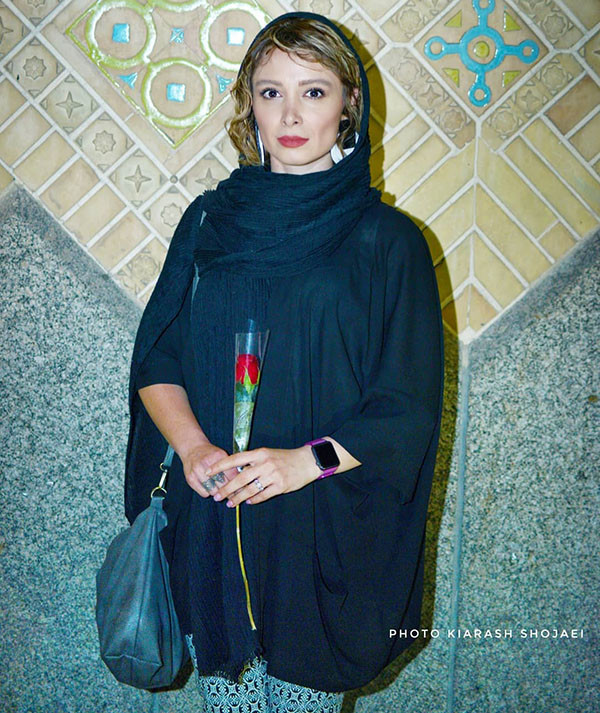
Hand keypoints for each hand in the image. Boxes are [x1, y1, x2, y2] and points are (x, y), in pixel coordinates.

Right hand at [179, 442, 239, 497]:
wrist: (192, 448)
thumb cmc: (210, 453)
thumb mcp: (222, 455)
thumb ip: (231, 467)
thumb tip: (242, 482)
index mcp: (218, 456)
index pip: (232, 474)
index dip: (238, 484)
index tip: (242, 490)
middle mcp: (207, 463)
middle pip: (223, 483)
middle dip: (229, 491)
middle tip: (234, 495)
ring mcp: (197, 471)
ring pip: (213, 490)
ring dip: (218, 493)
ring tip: (221, 492)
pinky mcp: (190, 478)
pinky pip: (204, 493)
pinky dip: (208, 493)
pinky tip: (210, 488)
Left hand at [203, 446, 319, 506]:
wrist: (307, 461)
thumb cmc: (285, 457)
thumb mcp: (268, 454)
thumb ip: (253, 461)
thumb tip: (236, 471)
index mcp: (260, 453)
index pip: (235, 458)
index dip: (220, 466)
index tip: (208, 472)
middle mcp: (265, 463)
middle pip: (240, 477)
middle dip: (227, 488)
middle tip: (217, 495)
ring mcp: (273, 475)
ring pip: (250, 489)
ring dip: (238, 497)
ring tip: (230, 503)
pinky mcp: (281, 485)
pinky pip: (263, 495)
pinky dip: (254, 500)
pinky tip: (248, 502)